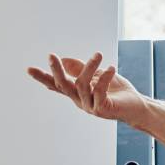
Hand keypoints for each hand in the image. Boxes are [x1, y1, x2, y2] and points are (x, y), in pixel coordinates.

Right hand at [26, 52, 145, 124]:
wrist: (135, 106)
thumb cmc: (116, 90)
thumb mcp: (97, 76)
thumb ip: (81, 69)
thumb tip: (64, 59)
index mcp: (77, 93)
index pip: (56, 84)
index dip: (43, 77)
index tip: (29, 69)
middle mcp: (80, 100)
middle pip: (63, 85)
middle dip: (56, 71)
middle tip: (51, 56)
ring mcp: (90, 106)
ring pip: (83, 85)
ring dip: (90, 67)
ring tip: (99, 55)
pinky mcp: (103, 109)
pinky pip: (100, 91)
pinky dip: (104, 77)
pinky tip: (111, 68)